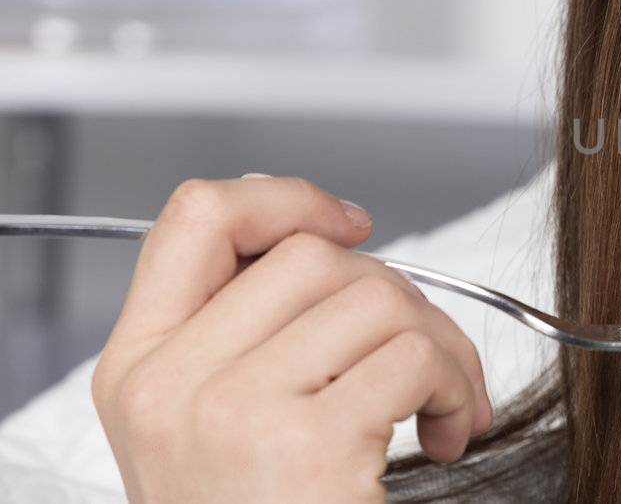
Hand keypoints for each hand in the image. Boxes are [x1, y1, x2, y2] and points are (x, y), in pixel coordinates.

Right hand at [90, 174, 492, 502]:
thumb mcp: (211, 427)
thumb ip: (247, 334)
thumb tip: (329, 240)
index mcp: (139, 368)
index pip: (194, 218)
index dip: (285, 197)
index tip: (350, 225)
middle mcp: (172, 386)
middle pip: (312, 256)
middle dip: (399, 295)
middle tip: (423, 362)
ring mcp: (232, 414)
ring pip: (377, 297)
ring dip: (442, 346)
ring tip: (442, 406)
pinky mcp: (306, 446)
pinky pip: (416, 358)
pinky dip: (459, 390)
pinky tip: (448, 436)